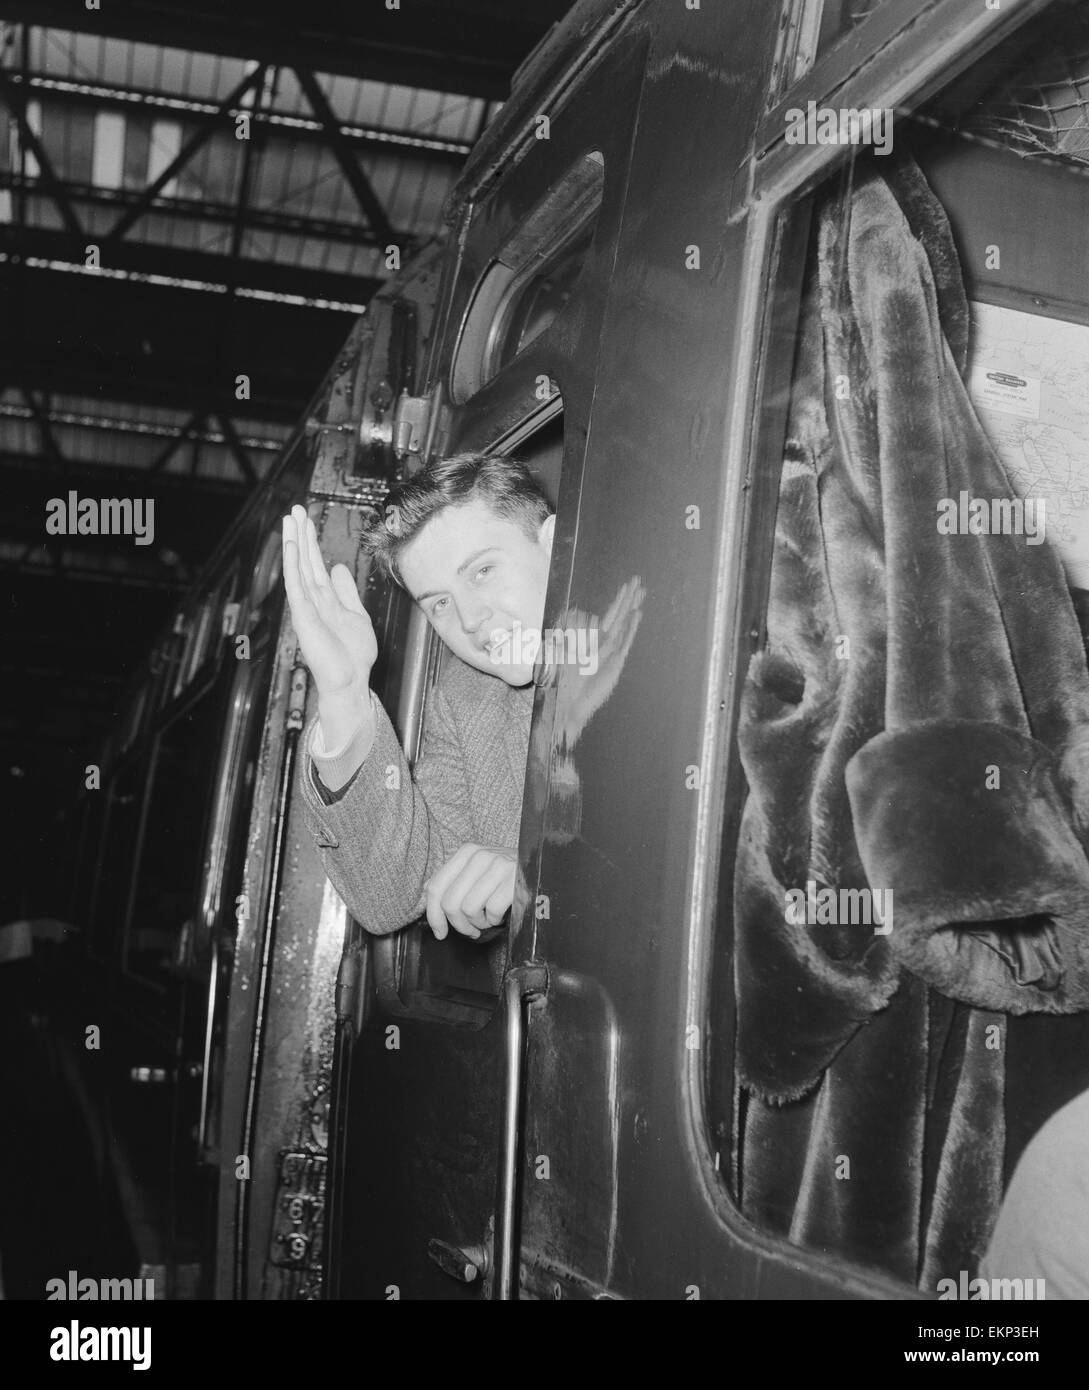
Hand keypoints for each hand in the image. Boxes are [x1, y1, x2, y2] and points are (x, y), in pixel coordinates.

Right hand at [282, 506, 377, 737]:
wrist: (350, 681)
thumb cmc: (353, 654)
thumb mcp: (356, 614)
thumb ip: (346, 591)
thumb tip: (337, 567)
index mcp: (325, 599)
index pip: (315, 563)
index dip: (312, 541)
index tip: (307, 520)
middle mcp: (313, 600)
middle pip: (305, 561)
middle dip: (301, 535)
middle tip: (295, 509)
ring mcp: (307, 608)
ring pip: (298, 569)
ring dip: (294, 544)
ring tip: (290, 520)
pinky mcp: (304, 617)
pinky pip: (297, 586)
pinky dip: (293, 566)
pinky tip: (292, 547)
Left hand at [423, 844, 516, 940]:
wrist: (544, 871)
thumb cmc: (506, 879)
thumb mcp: (478, 873)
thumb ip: (453, 882)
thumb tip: (429, 903)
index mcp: (466, 852)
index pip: (436, 887)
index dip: (434, 915)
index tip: (440, 933)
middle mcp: (480, 855)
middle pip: (450, 903)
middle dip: (460, 925)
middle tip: (471, 929)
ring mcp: (498, 864)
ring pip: (469, 909)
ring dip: (479, 923)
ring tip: (489, 919)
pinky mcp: (514, 878)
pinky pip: (492, 911)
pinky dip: (496, 920)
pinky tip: (502, 914)